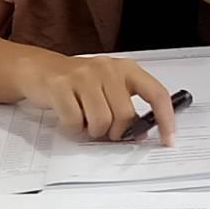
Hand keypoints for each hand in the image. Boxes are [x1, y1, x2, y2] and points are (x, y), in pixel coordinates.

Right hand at [20, 54, 177, 144]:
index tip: (168, 139)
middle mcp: (107, 69)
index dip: (165, 118)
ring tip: (85, 121)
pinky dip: (72, 128)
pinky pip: (74, 121)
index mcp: (126, 69)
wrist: (41, 69)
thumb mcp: (109, 88)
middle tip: (104, 131)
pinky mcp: (60, 85)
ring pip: (101, 121)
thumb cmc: (79, 83)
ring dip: (92, 131)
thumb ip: (127, 107)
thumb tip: (142, 134)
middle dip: (115, 132)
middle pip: (125, 115)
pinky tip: (70, 117)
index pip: (156, 93)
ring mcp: (83, 75)